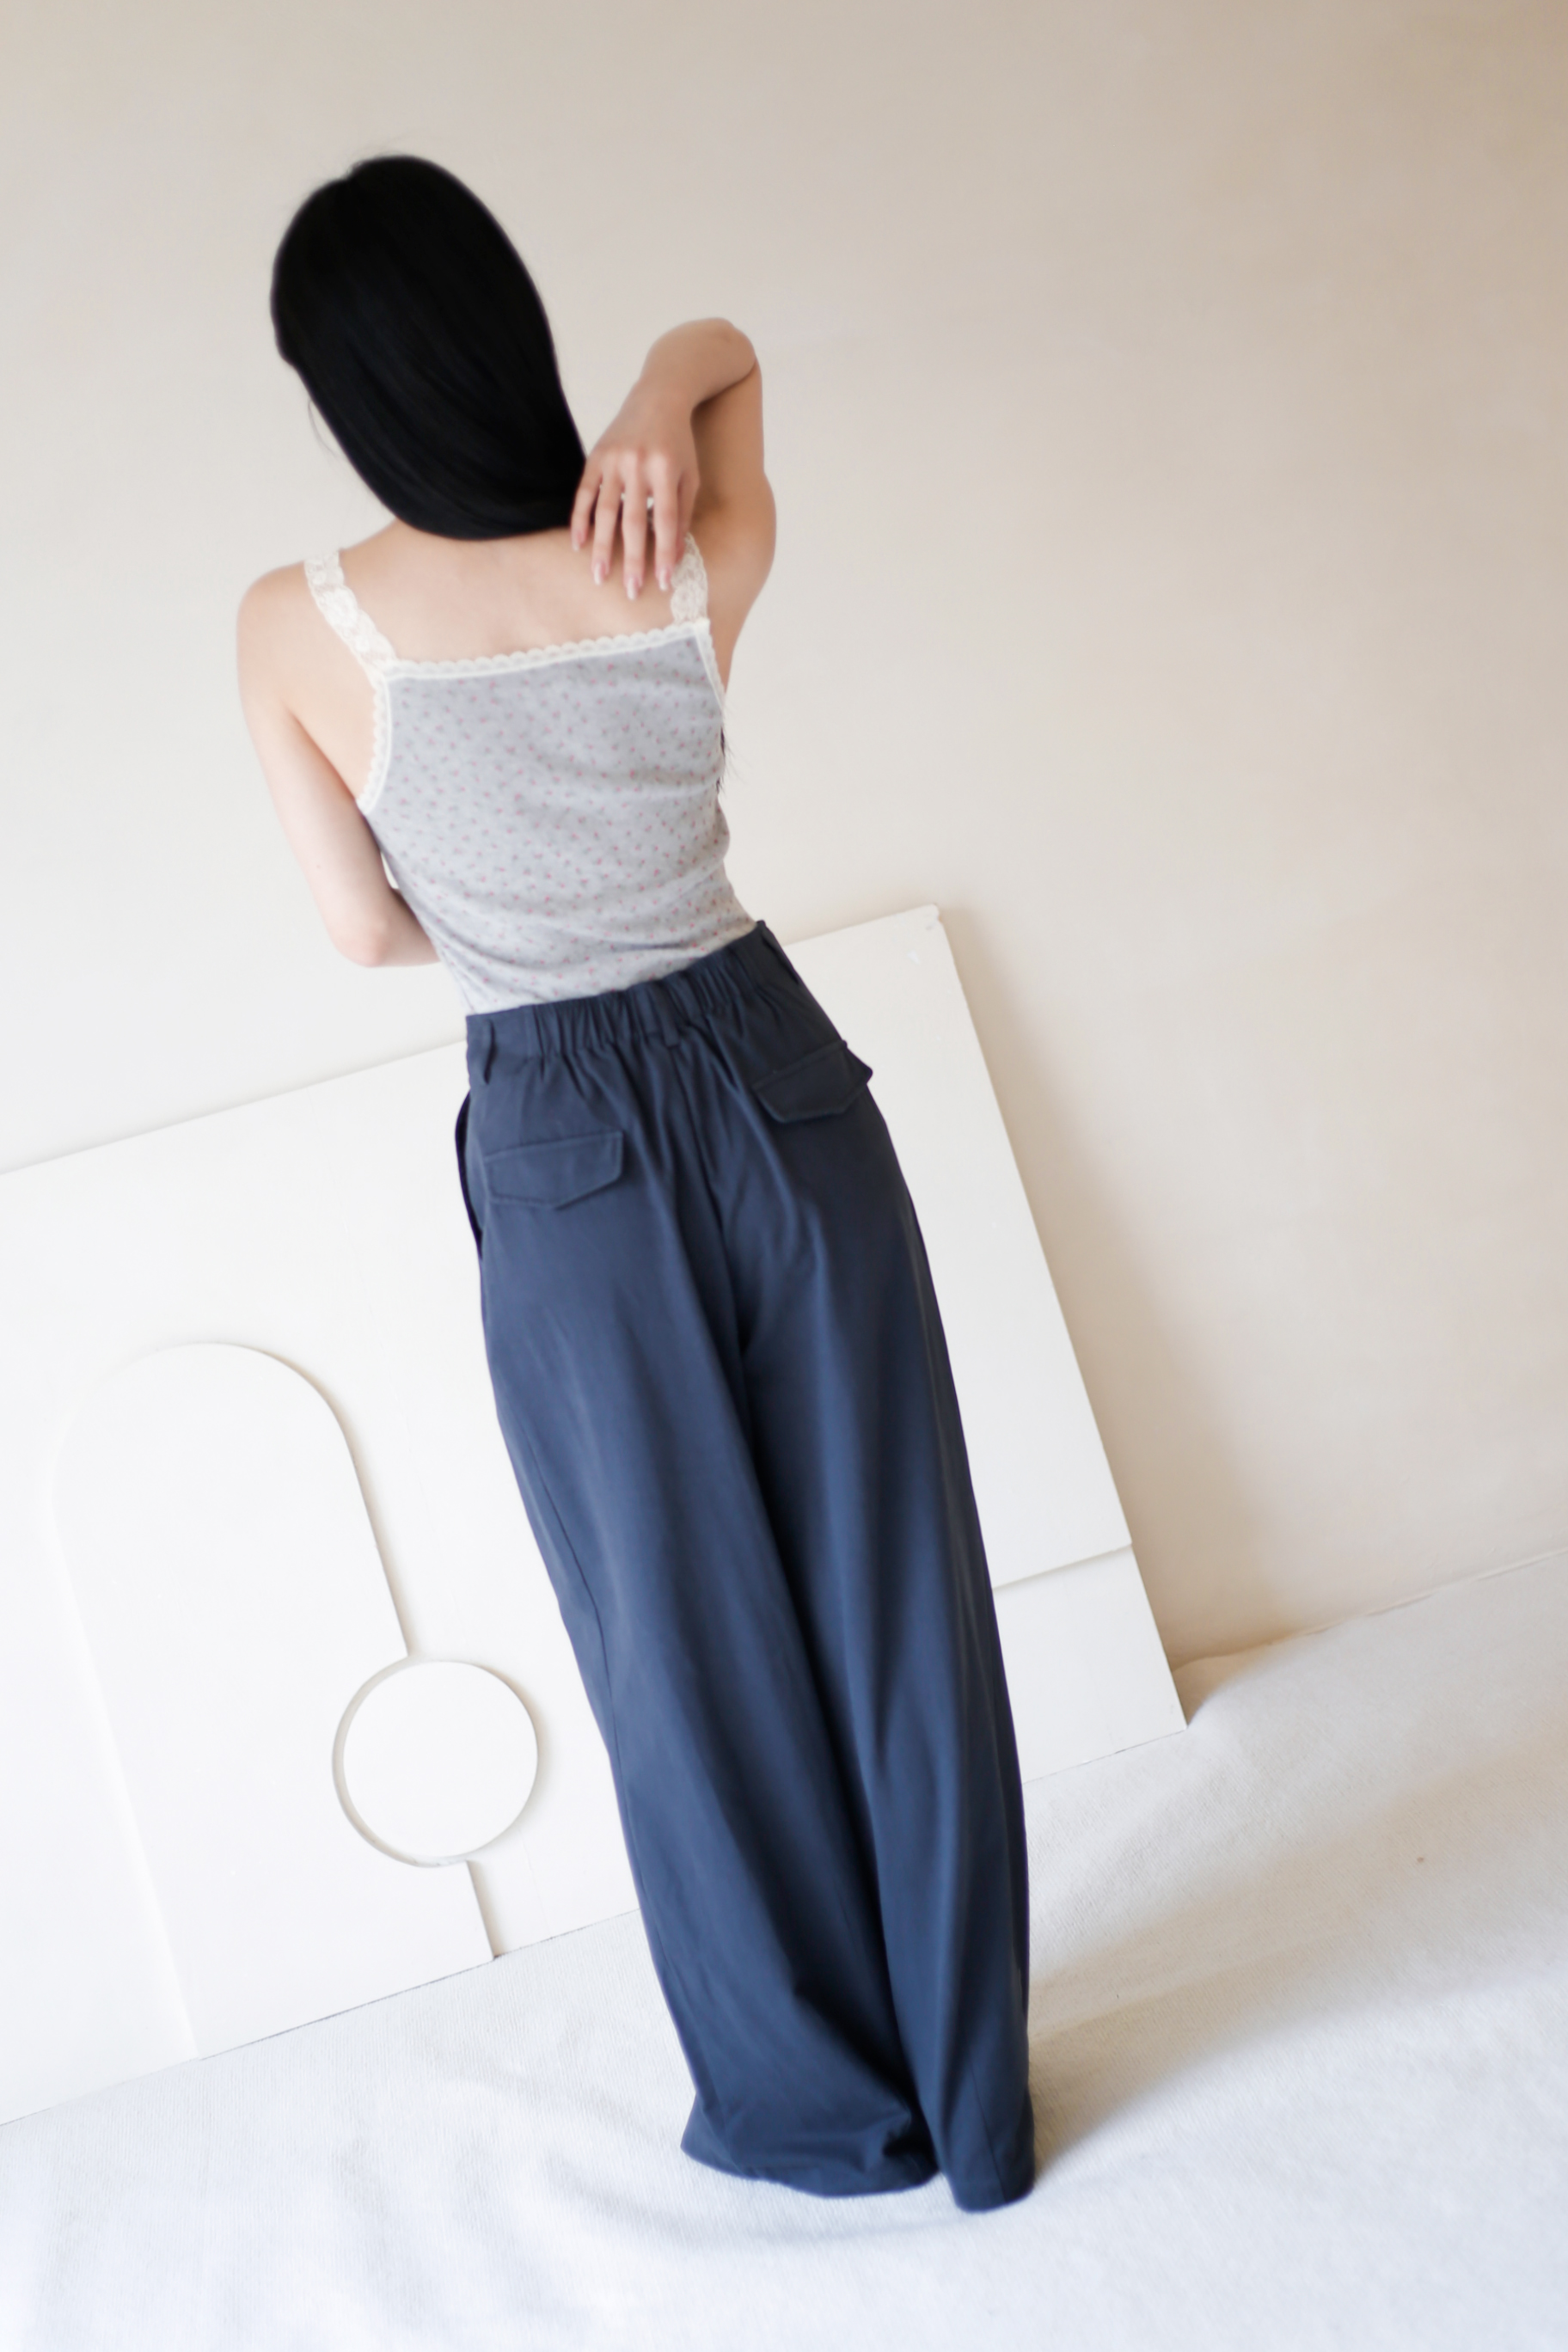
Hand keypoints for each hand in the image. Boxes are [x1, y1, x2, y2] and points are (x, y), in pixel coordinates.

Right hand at [571, 384, 698, 598]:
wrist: (659, 396)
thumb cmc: (679, 443)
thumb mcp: (690, 475)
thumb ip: (683, 514)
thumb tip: (673, 558)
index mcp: (667, 469)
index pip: (666, 521)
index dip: (664, 553)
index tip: (662, 583)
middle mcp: (639, 465)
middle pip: (634, 522)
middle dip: (632, 560)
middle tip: (630, 591)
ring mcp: (614, 460)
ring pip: (605, 512)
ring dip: (602, 547)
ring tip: (599, 577)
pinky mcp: (596, 455)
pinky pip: (584, 492)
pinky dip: (579, 519)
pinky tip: (578, 544)